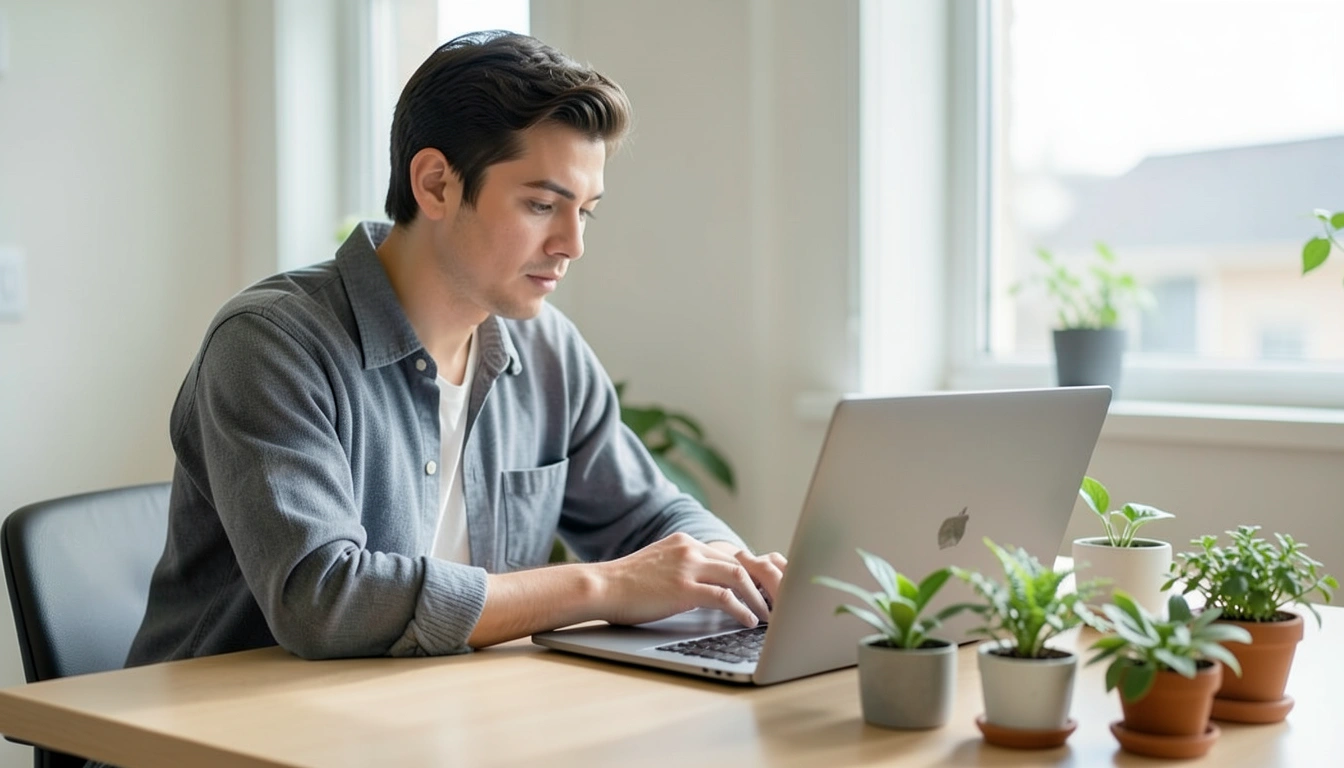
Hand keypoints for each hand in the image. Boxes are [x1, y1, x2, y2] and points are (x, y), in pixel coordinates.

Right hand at [594, 533, 783, 627]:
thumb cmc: (625, 584)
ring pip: (738, 577)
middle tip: (777, 603)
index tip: (765, 590)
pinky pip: (724, 597)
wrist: (600, 586)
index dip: (751, 574)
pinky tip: (748, 621)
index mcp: (686, 542)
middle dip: (764, 584)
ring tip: (768, 615)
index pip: (729, 555)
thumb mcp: (660, 566)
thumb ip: (684, 569)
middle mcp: (690, 548)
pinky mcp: (683, 587)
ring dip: (758, 598)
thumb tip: (706, 589)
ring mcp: (687, 566)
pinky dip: (741, 610)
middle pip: (741, 563)